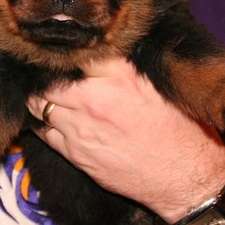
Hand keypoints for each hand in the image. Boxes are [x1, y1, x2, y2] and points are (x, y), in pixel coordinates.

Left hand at [28, 58, 224, 222]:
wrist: (184, 177)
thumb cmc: (180, 129)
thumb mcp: (158, 86)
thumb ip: (125, 66)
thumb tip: (102, 50)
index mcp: (120, 76)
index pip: (77, 50)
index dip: (67, 48)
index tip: (62, 47)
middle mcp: (95, 100)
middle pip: (49, 79)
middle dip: (46, 75)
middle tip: (49, 73)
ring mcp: (81, 129)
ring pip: (40, 105)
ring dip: (41, 98)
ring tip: (48, 94)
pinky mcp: (76, 154)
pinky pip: (44, 132)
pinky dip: (44, 123)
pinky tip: (52, 119)